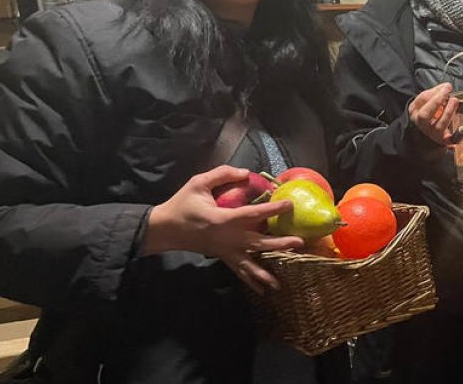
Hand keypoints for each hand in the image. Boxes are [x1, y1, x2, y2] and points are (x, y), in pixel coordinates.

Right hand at [143, 165, 303, 293]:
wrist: (163, 229)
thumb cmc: (181, 205)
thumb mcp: (197, 183)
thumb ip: (221, 175)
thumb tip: (246, 172)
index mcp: (222, 219)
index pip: (252, 214)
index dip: (272, 210)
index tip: (289, 204)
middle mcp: (226, 238)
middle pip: (257, 243)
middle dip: (279, 244)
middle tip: (299, 242)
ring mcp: (224, 251)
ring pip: (249, 263)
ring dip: (265, 272)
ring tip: (279, 283)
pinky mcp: (221, 256)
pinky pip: (238, 270)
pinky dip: (250, 281)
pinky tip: (263, 291)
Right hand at [408, 82, 459, 144]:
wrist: (427, 130)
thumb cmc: (428, 111)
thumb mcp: (425, 101)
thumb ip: (435, 92)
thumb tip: (446, 87)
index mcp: (415, 112)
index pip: (422, 101)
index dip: (435, 93)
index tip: (447, 87)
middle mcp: (422, 124)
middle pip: (425, 115)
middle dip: (437, 101)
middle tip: (448, 92)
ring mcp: (433, 133)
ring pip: (439, 126)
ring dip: (448, 112)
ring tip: (454, 101)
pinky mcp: (444, 140)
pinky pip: (450, 140)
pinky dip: (458, 135)